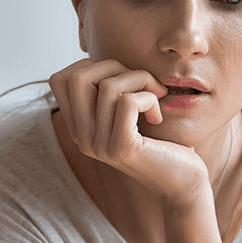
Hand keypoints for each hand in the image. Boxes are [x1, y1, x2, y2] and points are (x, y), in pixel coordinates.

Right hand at [49, 59, 209, 206]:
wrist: (182, 183)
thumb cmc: (161, 142)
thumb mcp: (126, 113)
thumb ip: (108, 91)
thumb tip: (104, 59)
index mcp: (79, 127)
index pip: (59, 80)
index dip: (89, 65)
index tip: (120, 77)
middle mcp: (82, 138)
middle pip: (77, 78)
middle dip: (114, 66)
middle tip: (141, 81)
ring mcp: (99, 145)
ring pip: (108, 86)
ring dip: (140, 79)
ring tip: (157, 95)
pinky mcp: (122, 148)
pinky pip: (128, 101)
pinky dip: (149, 98)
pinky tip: (158, 115)